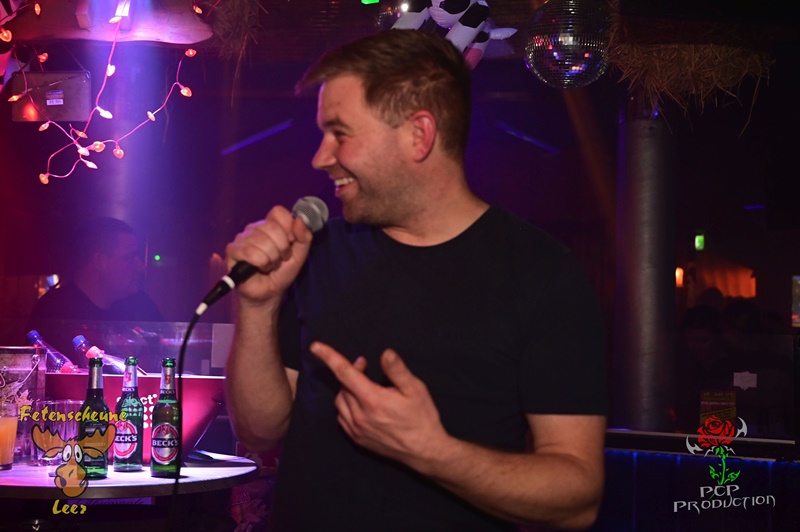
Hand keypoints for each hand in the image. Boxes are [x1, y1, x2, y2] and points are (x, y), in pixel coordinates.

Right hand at [224, 206, 312, 303]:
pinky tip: (259, 268)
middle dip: (282, 248)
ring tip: (270, 265)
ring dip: (272, 259)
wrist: (269, 293)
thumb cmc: (281, 273)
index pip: (278, 212)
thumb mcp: (300, 255)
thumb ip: (304, 237)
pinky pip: (249, 252)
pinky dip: (260, 263)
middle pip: (272, 227)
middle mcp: (255, 228)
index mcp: (270, 225)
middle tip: (280, 259)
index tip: (291, 241)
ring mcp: (242, 238)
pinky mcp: (233, 251)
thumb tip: (299, 220)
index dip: (288, 227)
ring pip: (262, 241)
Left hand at [310, 341, 449, 465]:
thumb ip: (397, 370)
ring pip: (340, 401)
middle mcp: (360, 415)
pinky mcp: (358, 439)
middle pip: (343, 386)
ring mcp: (357, 429)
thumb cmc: (422, 418)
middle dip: (351, 371)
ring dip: (347, 388)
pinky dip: (346, 405)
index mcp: (372, 400)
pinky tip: (359, 403)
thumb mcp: (415, 389)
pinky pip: (342, 417)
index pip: (345, 373)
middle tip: (365, 365)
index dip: (330, 357)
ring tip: (363, 384)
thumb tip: (385, 353)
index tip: (316, 347)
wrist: (424, 451)